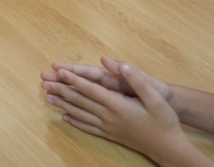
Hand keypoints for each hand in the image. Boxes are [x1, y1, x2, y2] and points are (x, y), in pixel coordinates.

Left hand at [40, 58, 187, 162]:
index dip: (74, 79)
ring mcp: (107, 127)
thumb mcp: (156, 98)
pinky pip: (87, 127)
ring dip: (62, 104)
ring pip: (80, 113)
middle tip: (44, 82)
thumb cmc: (164, 121)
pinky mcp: (109, 135)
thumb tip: (122, 65)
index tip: (59, 71)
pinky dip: (74, 121)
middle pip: (80, 101)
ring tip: (47, 98)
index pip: (91, 89)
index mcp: (118, 105)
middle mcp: (109, 116)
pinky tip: (64, 117)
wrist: (168, 148)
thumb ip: (138, 81)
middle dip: (61, 90)